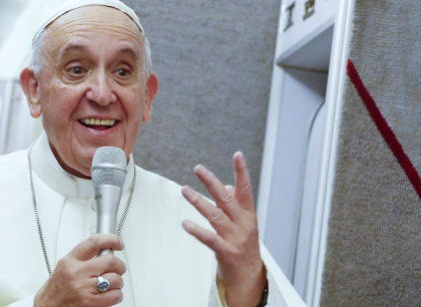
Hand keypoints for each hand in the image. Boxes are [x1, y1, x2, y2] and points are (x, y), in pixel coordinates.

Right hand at [34, 234, 125, 306]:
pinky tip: (110, 294)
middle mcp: (76, 273)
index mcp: (70, 261)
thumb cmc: (57, 287)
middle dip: (119, 265)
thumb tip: (106, 250)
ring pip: (115, 279)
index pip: (94, 242)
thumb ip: (84, 257)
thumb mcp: (66, 266)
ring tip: (112, 283)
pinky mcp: (90, 303)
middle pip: (110, 261)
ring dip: (118, 282)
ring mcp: (83, 288)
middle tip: (118, 268)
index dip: (111, 239)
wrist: (47, 306)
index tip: (118, 243)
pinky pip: (114, 295)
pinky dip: (117, 295)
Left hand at [181, 152, 265, 305]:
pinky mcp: (226, 252)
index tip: (238, 155)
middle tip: (198, 168)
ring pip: (215, 215)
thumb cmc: (244, 248)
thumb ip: (235, 205)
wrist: (249, 279)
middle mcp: (243, 224)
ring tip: (185, 190)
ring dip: (198, 201)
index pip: (245, 189)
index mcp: (248, 215)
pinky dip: (197, 230)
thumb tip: (228, 185)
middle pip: (226, 198)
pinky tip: (185, 224)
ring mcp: (235, 238)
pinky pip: (209, 239)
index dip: (242, 172)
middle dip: (211, 182)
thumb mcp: (244, 224)